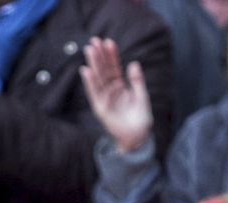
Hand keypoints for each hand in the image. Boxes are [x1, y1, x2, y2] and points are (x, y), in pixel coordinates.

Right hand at [79, 37, 151, 154]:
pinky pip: (94, 93)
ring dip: (93, 64)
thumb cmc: (141, 119)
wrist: (138, 138)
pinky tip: (86, 70)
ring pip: (98, 79)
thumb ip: (137, 80)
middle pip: (104, 70)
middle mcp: (111, 92)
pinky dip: (90, 82)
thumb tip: (133, 63)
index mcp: (120, 87)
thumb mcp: (142, 96)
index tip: (108, 42)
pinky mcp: (101, 109)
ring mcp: (105, 99)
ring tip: (89, 50)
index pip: (114, 68)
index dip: (111, 55)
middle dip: (99, 56)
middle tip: (94, 40)